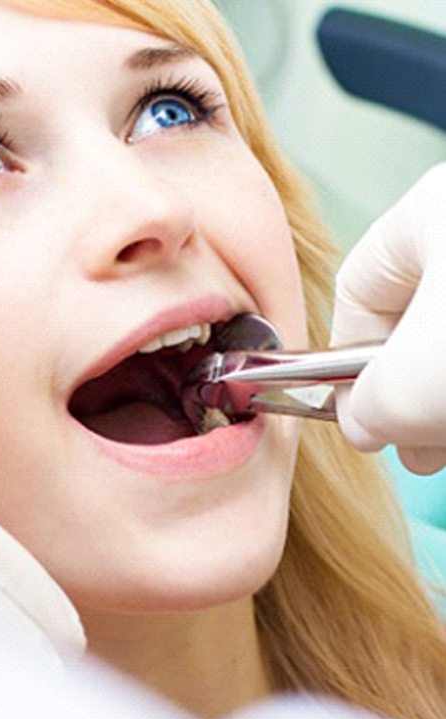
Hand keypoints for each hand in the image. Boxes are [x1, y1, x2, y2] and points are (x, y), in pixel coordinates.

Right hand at [330, 164, 445, 474]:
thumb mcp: (419, 381)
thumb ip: (371, 407)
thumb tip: (365, 423)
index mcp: (432, 211)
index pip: (359, 287)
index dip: (346, 360)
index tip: (359, 411)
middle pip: (415, 316)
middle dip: (407, 393)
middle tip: (416, 444)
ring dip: (443, 398)